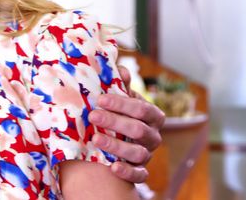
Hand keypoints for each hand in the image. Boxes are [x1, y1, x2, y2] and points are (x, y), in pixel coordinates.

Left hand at [87, 66, 165, 183]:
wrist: (116, 141)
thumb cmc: (118, 114)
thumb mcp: (120, 99)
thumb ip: (120, 85)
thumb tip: (121, 70)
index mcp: (152, 116)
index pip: (142, 109)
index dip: (122, 104)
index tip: (100, 99)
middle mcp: (153, 136)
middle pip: (138, 129)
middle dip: (115, 122)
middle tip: (93, 116)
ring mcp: (148, 155)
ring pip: (138, 153)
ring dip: (117, 146)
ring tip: (96, 139)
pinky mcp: (141, 172)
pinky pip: (139, 175)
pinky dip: (128, 172)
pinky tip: (112, 167)